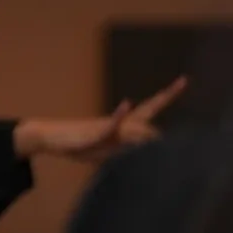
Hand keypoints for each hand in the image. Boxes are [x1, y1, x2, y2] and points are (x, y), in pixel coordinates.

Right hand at [13, 77, 185, 163]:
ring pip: (134, 124)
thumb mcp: (105, 151)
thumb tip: (146, 152)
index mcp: (124, 125)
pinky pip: (109, 125)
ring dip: (147, 126)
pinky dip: (118, 116)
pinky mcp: (93, 133)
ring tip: (160, 129)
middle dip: (165, 98)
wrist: (49, 136)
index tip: (183, 80)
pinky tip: (126, 104)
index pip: (150, 109)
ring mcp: (107, 127)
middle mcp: (119, 123)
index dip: (167, 95)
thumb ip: (125, 150)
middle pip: (147, 111)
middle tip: (182, 82)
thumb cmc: (77, 144)